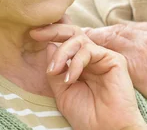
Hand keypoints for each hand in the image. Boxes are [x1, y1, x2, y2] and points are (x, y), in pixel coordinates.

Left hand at [29, 24, 146, 129]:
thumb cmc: (87, 116)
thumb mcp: (62, 92)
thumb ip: (56, 70)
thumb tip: (49, 46)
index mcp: (80, 64)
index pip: (66, 41)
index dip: (51, 35)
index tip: (32, 35)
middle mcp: (92, 57)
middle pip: (73, 33)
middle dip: (53, 30)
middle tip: (36, 35)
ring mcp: (103, 57)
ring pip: (79, 40)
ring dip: (62, 53)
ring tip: (53, 71)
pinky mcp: (114, 59)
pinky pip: (89, 50)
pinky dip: (76, 62)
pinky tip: (70, 78)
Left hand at [84, 21, 146, 129]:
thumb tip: (143, 55)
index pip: (131, 28)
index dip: (113, 33)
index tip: (99, 36)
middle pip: (119, 29)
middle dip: (100, 33)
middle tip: (81, 35)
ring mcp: (146, 43)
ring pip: (112, 37)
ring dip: (94, 40)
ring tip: (78, 44)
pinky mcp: (139, 59)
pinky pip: (112, 52)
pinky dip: (98, 52)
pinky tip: (86, 56)